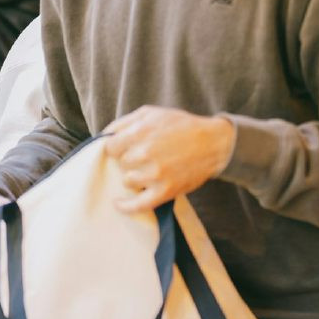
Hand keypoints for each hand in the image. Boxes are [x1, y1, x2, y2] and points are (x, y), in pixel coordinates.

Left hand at [102, 106, 235, 212]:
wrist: (215, 143)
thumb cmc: (183, 126)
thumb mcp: (153, 112)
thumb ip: (125, 121)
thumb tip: (104, 136)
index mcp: (140, 132)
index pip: (111, 147)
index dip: (119, 147)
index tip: (127, 148)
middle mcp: (145, 153)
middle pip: (121, 163)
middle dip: (130, 160)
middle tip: (145, 156)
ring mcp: (155, 174)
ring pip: (128, 180)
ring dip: (135, 176)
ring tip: (149, 170)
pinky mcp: (165, 191)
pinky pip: (138, 204)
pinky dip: (126, 206)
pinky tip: (118, 203)